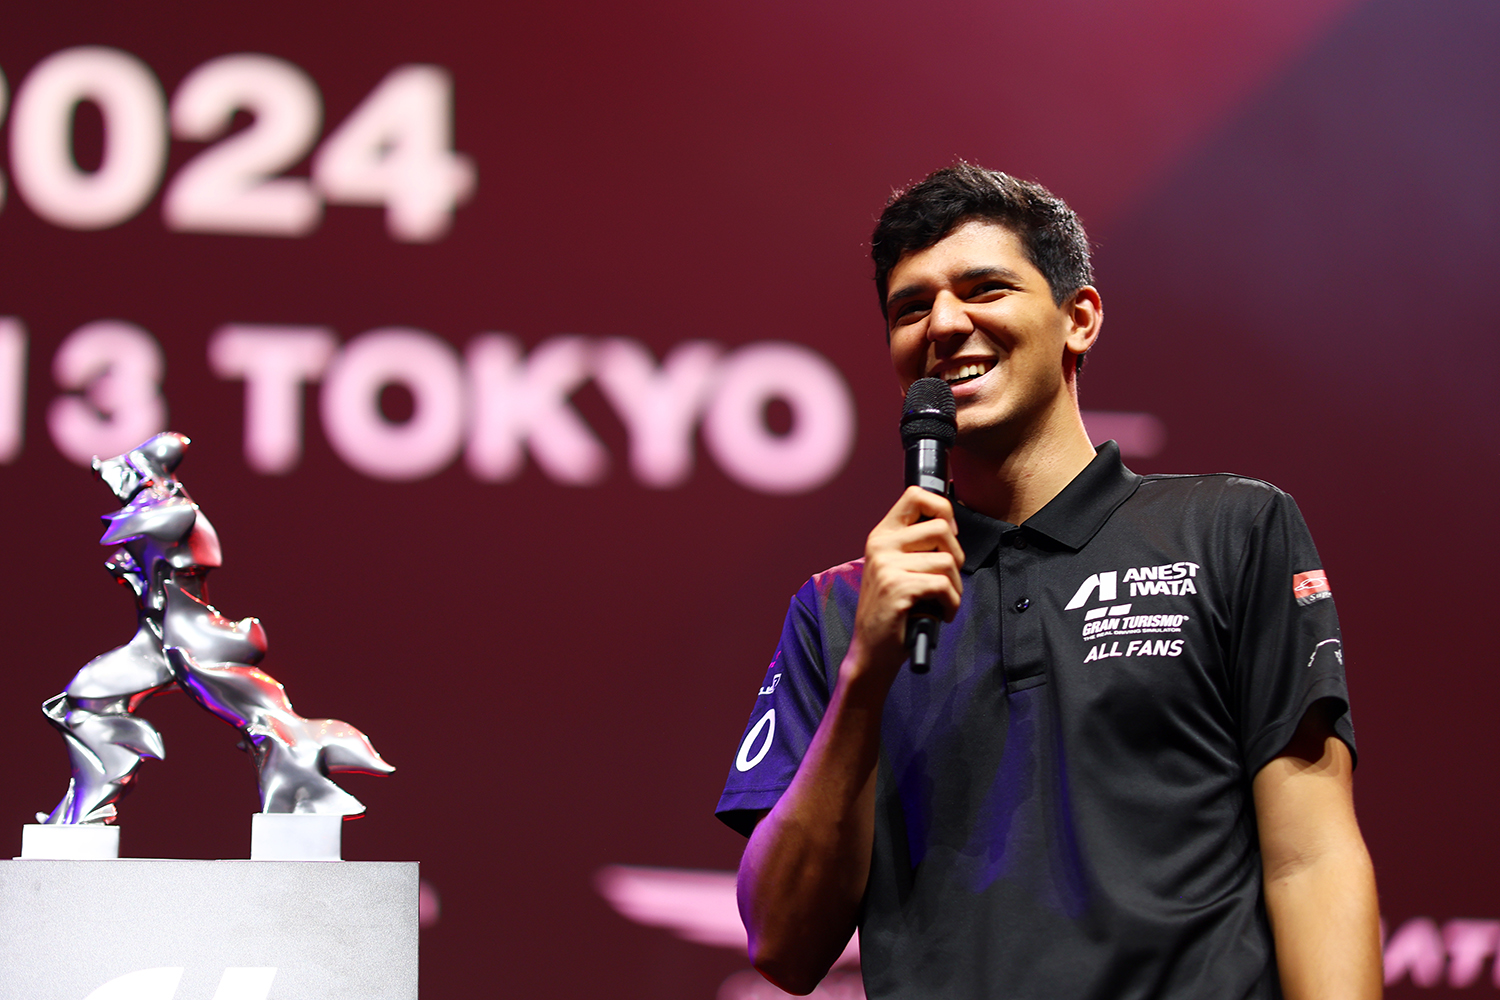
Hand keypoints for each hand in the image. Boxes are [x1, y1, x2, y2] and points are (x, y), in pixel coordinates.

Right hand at [847, 486, 963, 683]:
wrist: (871, 650)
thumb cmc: (892, 609)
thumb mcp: (896, 567)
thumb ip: (915, 544)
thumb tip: (950, 524)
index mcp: (882, 535)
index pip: (916, 495)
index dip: (942, 508)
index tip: (947, 534)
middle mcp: (881, 545)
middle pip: (941, 528)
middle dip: (957, 556)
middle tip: (947, 577)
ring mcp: (887, 566)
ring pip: (948, 561)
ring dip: (956, 587)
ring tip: (942, 601)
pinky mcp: (898, 588)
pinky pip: (944, 586)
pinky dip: (952, 604)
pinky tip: (941, 614)